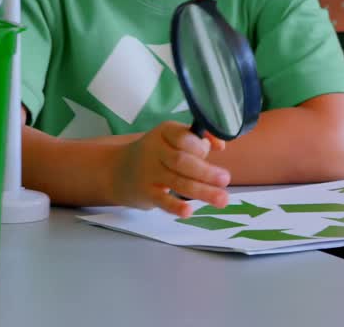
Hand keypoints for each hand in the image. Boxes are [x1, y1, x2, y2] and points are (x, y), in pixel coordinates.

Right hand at [111, 121, 229, 217]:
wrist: (118, 170)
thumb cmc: (157, 153)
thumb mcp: (172, 138)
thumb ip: (197, 140)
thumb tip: (220, 145)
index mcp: (165, 133)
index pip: (183, 137)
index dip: (199, 146)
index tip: (214, 153)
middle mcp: (155, 150)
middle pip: (182, 161)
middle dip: (205, 171)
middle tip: (225, 179)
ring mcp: (148, 173)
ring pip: (177, 182)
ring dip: (202, 191)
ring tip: (222, 199)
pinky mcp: (145, 193)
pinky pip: (162, 200)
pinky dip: (175, 206)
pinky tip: (189, 211)